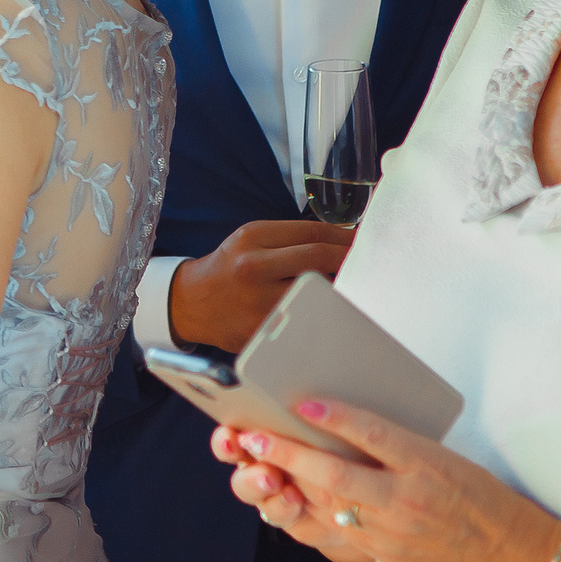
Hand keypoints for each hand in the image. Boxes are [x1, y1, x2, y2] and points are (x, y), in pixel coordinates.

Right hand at [169, 220, 353, 350]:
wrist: (192, 303)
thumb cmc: (230, 267)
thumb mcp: (251, 240)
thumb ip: (291, 238)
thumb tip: (342, 241)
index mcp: (253, 238)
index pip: (312, 232)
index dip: (344, 237)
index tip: (362, 242)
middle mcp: (253, 267)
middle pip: (318, 258)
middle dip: (348, 260)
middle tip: (367, 264)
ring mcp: (257, 301)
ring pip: (315, 291)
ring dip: (339, 288)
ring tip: (353, 287)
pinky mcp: (260, 329)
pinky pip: (302, 319)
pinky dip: (321, 314)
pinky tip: (330, 311)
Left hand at [213, 398, 560, 561]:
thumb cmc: (488, 505)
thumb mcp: (451, 463)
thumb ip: (403, 451)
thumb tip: (351, 430)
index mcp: (429, 465)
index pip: (375, 435)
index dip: (336, 417)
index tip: (304, 403)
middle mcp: (407, 498)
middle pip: (336, 474)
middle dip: (289, 455)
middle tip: (254, 436)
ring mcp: (393, 533)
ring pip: (328, 505)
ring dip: (289, 484)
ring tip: (257, 463)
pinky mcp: (386, 557)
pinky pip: (339, 531)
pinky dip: (310, 511)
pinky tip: (288, 496)